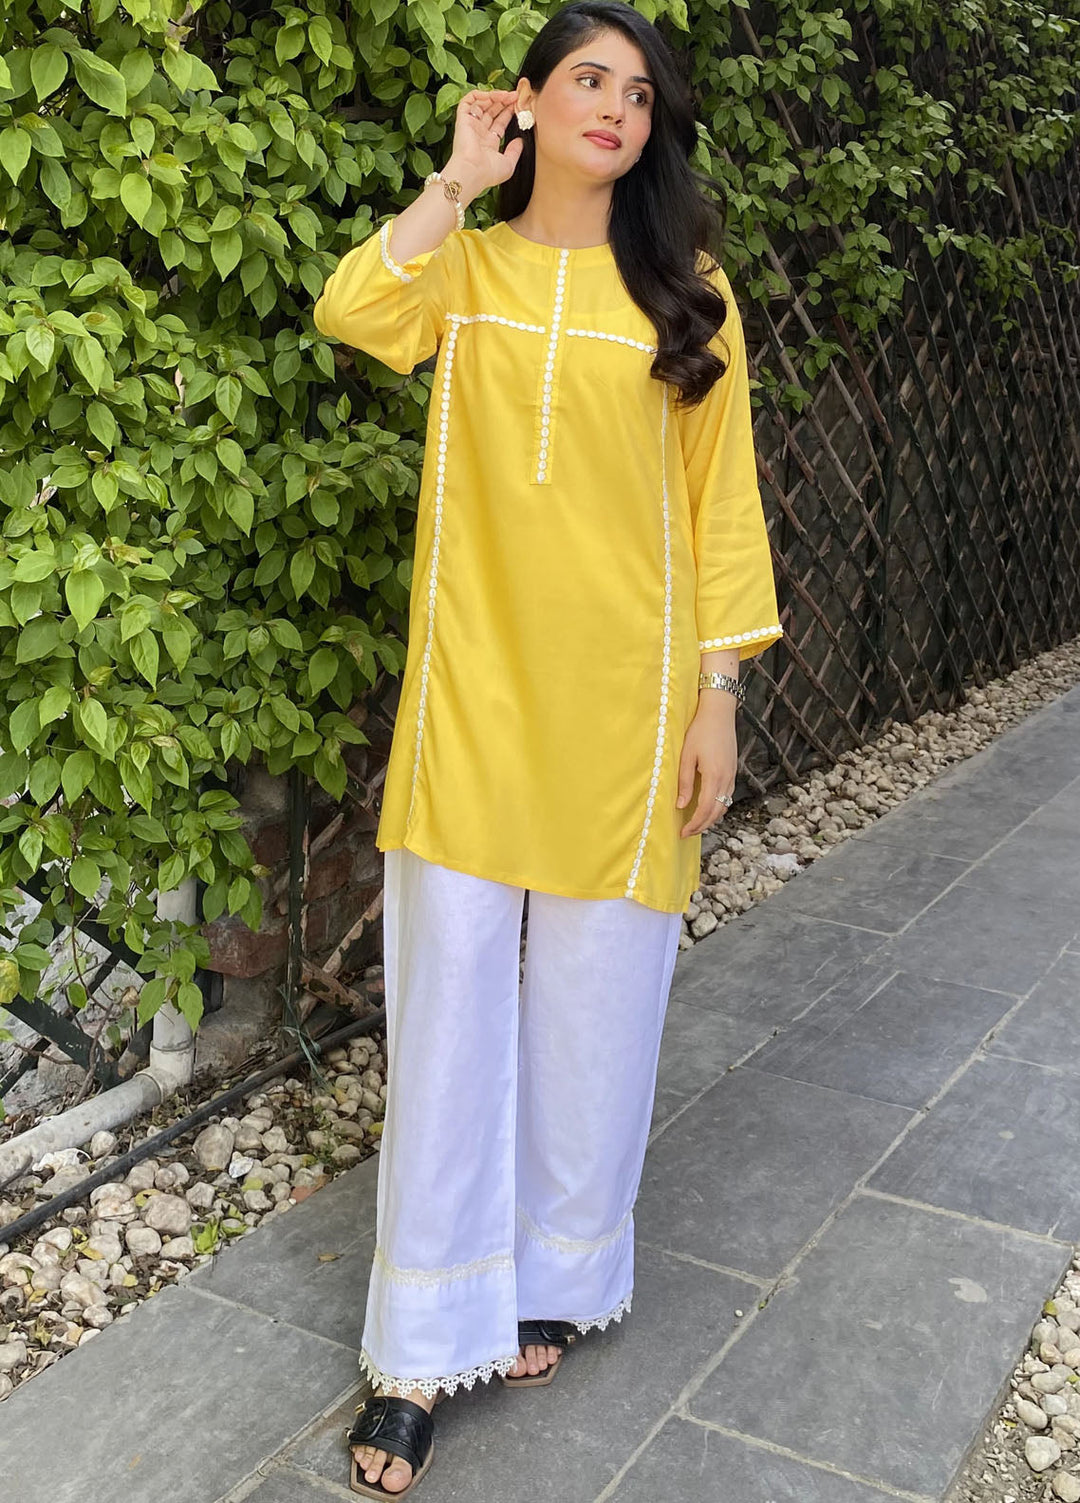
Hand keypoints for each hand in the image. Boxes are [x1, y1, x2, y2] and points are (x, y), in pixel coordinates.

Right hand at [445, 88, 525, 194]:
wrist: (472, 172)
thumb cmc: (487, 173)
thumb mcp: (509, 164)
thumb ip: (515, 151)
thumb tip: (520, 141)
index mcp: (488, 144)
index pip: (499, 123)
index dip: (508, 113)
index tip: (518, 105)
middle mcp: (479, 133)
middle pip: (491, 111)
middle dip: (504, 102)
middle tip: (515, 96)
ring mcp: (470, 125)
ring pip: (481, 104)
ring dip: (495, 96)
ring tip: (508, 95)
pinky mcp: (463, 119)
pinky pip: (468, 101)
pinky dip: (479, 95)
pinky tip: (492, 95)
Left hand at [676, 698, 737, 836]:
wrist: (719, 712)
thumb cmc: (700, 731)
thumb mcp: (686, 756)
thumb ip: (685, 782)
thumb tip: (681, 805)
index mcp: (714, 776)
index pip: (705, 810)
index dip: (694, 824)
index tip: (683, 833)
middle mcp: (727, 779)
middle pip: (717, 812)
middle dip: (702, 826)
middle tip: (687, 833)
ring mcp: (732, 775)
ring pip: (724, 806)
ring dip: (711, 819)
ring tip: (696, 824)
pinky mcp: (733, 771)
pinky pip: (727, 796)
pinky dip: (718, 807)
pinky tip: (707, 807)